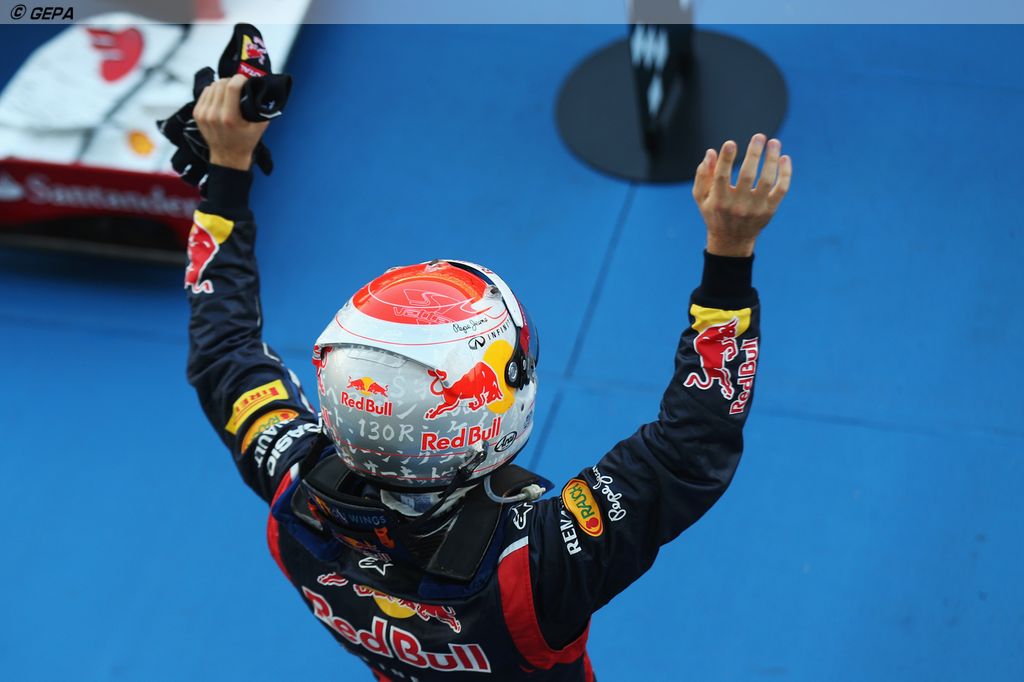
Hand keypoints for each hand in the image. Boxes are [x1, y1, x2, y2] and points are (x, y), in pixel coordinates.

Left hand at [193, 74, 269, 171]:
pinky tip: (221, 97)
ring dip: (222, 85)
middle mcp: (214, 115)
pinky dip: (214, 91)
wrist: (228, 157)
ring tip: (230, 92)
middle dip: (232, 81)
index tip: (245, 81)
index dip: (240, 79)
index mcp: (229, 118)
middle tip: (239, 86)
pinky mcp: (197, 113)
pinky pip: (205, 92)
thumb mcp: (259, 127)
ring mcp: (203, 114)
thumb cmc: (245, 142)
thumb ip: (262, 109)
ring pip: (213, 86)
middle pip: (221, 83)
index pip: (231, 87)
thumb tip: (263, 91)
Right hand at [692, 134, 791, 256]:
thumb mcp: (702, 197)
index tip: (731, 143)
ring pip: (767, 180)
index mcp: (719, 200)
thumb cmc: (714, 213)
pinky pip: (781, 190)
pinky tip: (784, 158)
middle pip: (748, 175)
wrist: (732, 240)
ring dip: (772, 159)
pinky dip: (785, 174)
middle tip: (759, 136)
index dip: (726, 159)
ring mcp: (756, 208)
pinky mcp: (769, 210)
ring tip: (774, 142)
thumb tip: (710, 152)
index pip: (722, 177)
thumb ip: (703, 175)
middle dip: (754, 153)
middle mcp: (738, 205)